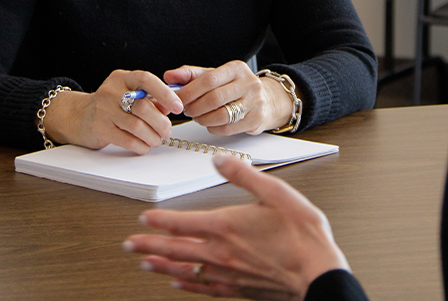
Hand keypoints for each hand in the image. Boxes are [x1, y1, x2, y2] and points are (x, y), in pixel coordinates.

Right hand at [42, 69, 183, 153]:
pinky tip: (144, 146)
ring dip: (152, 136)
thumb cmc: (110, 105)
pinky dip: (141, 145)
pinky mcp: (100, 128)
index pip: (146, 80)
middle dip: (161, 122)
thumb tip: (170, 107)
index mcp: (122, 78)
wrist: (79, 116)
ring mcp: (103, 110)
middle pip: (143, 107)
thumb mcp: (129, 94)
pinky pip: (127, 140)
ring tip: (157, 140)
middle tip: (167, 130)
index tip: (178, 106)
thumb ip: (150, 99)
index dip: (165, 93)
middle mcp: (111, 91)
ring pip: (136, 126)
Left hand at [125, 154, 349, 299]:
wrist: (318, 275)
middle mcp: (221, 252)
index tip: (144, 218)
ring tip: (145, 263)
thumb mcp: (277, 194)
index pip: (182, 223)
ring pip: (184, 270)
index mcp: (227, 226)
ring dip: (161, 266)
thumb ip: (244, 176)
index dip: (160, 220)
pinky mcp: (238, 289)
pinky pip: (204, 287)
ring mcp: (228, 273)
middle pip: (175, 249)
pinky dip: (187, 285)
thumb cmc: (302, 237)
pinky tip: (178, 283)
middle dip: (149, 246)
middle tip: (129, 244)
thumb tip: (220, 160)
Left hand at [166, 62, 291, 135]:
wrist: (266, 99)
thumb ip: (191, 75)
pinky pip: (228, 128)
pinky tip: (209, 123)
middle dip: (195, 107)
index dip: (190, 91)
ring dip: (202, 119)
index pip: (209, 79)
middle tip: (186, 110)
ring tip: (197, 117)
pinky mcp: (256, 119)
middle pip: (214, 99)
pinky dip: (213, 128)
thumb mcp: (215, 75)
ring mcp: (255, 102)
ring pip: (221, 115)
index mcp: (236, 69)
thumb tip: (169, 77)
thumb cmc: (235, 87)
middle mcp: (249, 83)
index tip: (177, 99)